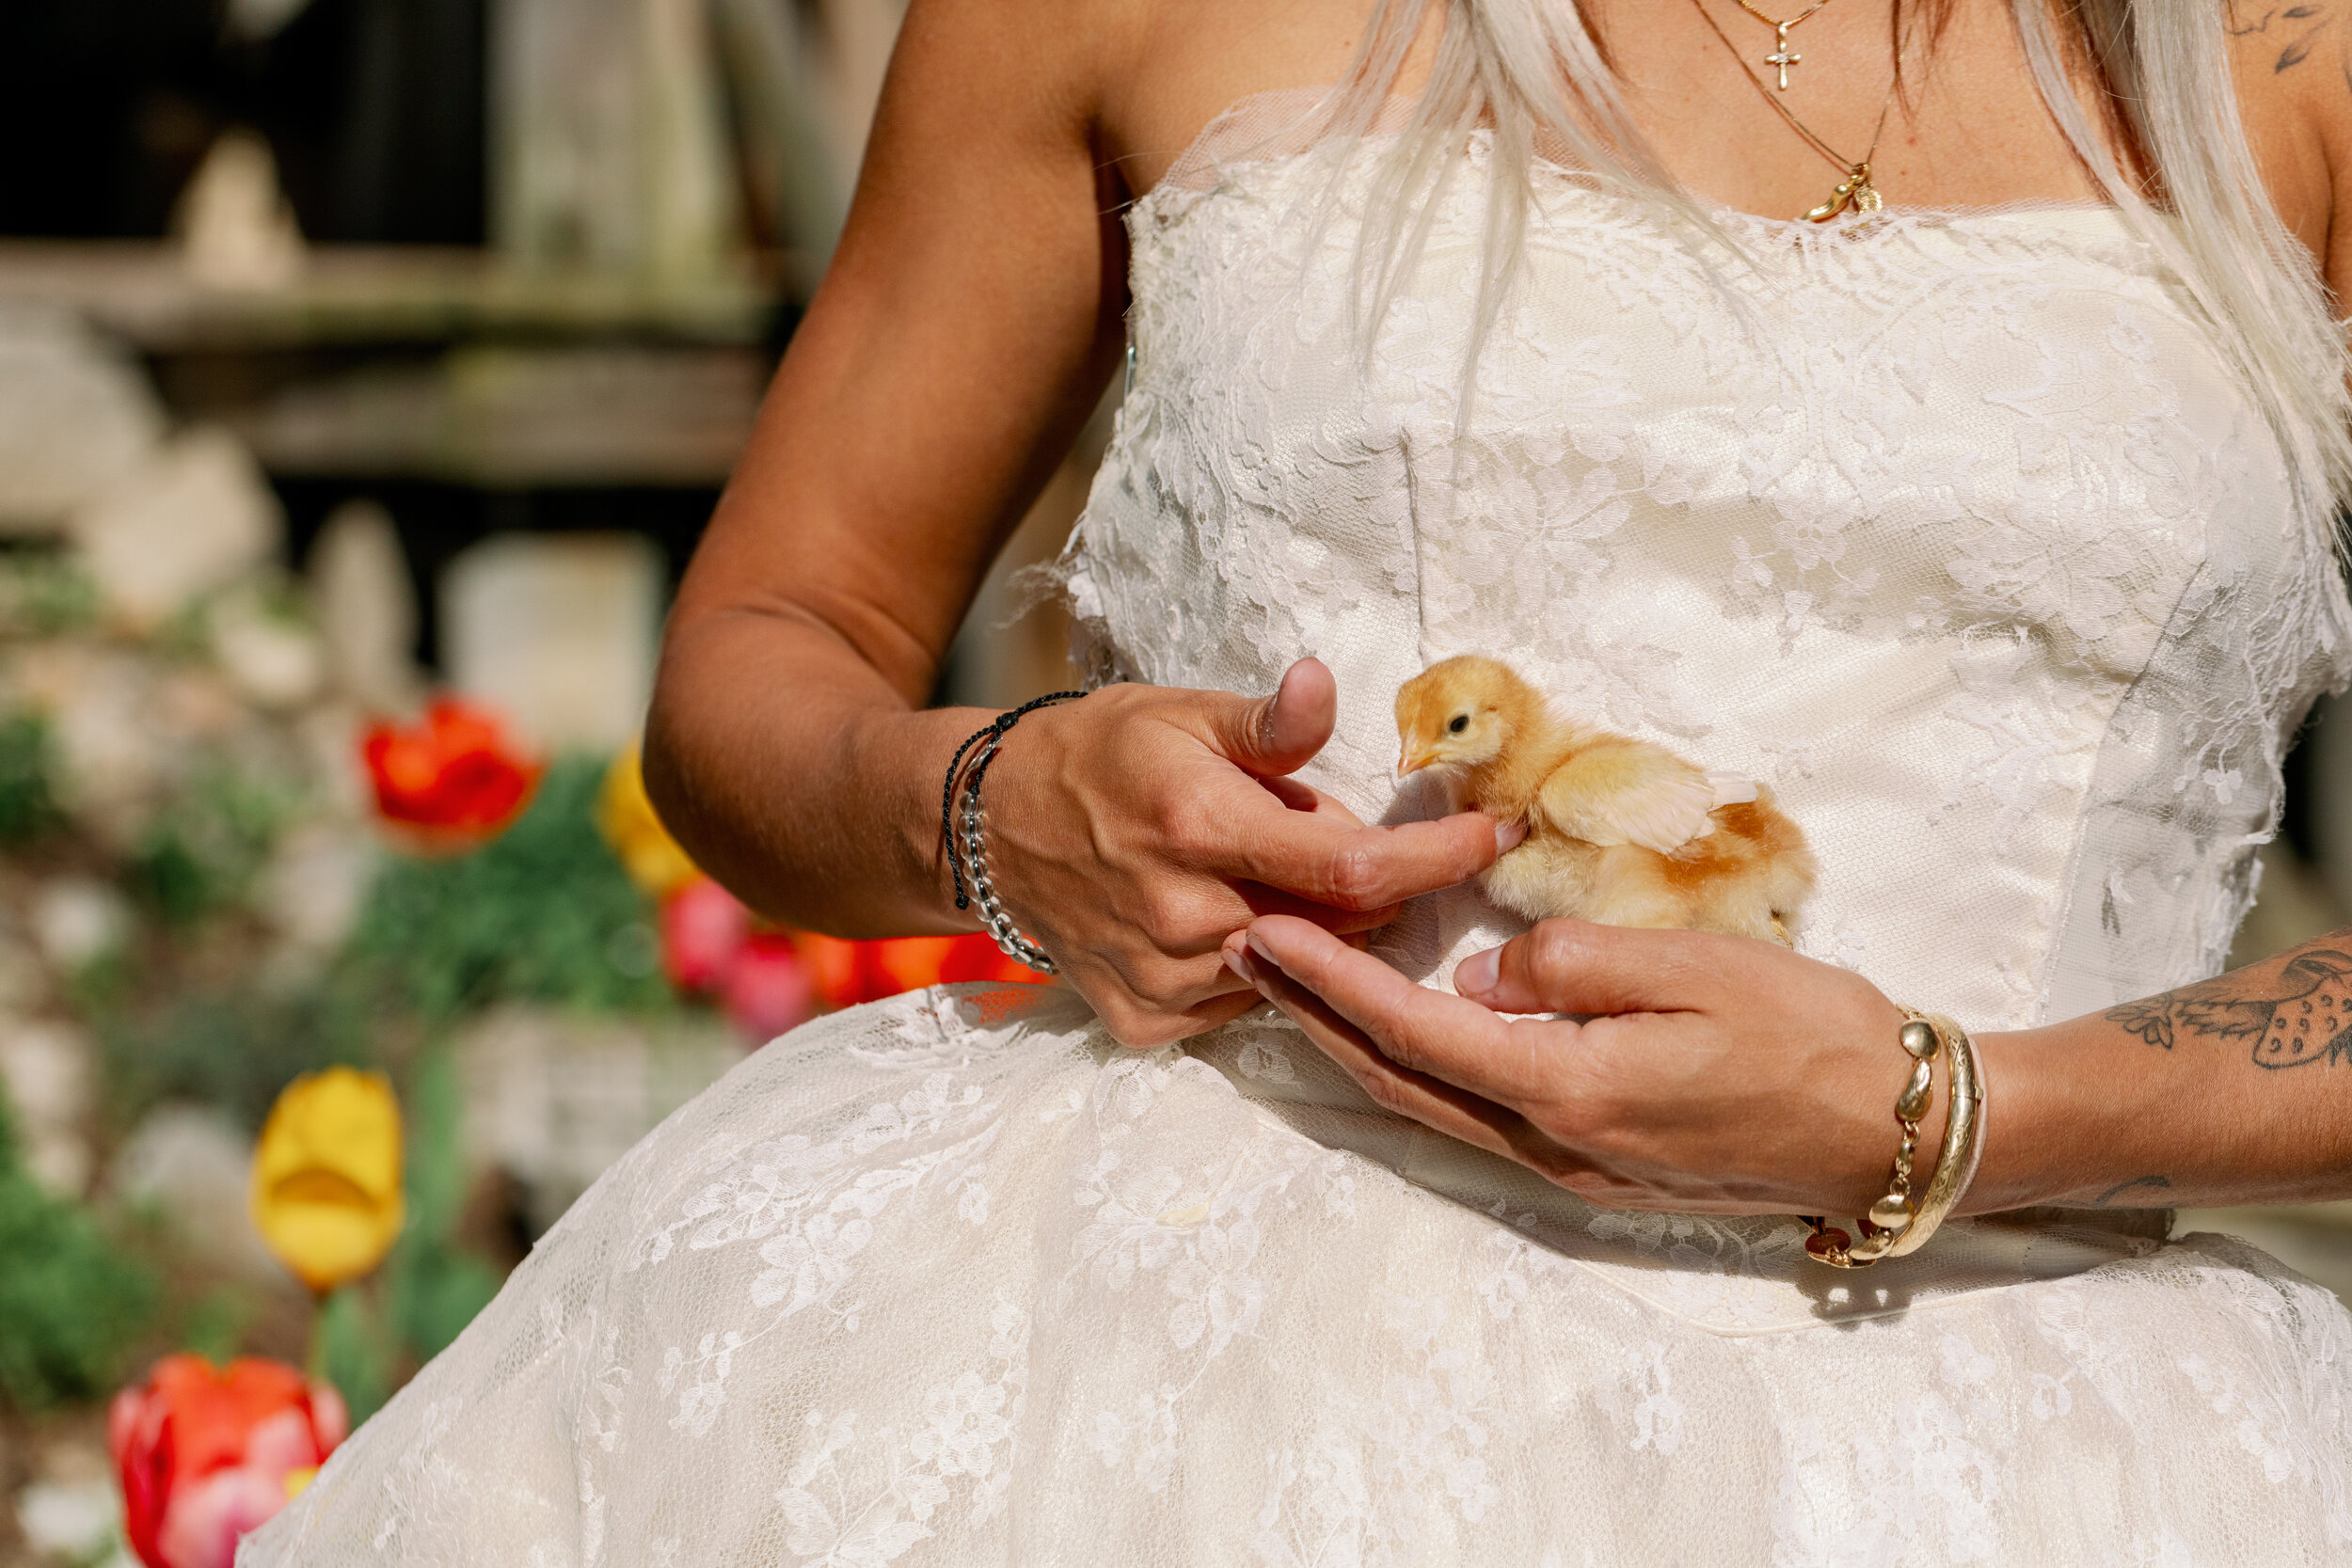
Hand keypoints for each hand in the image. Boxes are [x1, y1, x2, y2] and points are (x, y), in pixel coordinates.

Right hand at [978, 659, 1516, 1047]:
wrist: (989, 829)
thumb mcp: (1183, 714)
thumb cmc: (1098, 756)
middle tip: (1335, 839)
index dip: (1437, 859)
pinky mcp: (1145, 1022)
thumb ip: (1269, 723)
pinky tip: (1221, 919)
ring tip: (1259, 873)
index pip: (1356, 868)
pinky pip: (1244, 1004)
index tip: (1489, 838)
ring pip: (1299, 969)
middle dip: (1373, 885)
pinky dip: (1259, 964)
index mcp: (1201, 829)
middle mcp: (1185, 917)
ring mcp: (1164, 980)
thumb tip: (1323, 684)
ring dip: (1314, 927)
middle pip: (1342, 924)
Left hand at [1223, 914, 1924, 1215]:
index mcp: (1570, 1089)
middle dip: (1314, 1016)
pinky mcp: (1597, 1171)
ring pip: (1433, 1105)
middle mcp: (1553, 1145)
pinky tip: (1397, 1037)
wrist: (1898, 1133)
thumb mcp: (1696, 969)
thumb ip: (1573, 965)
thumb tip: (1486, 972)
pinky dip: (1417, 1070)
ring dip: (1355, 1047)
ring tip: (1293, 990)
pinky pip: (1478, 1116)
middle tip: (1242, 953)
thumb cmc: (1812, 1033)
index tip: (1266, 930)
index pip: (1416, 1028)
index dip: (1332, 980)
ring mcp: (1573, 1169)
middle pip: (1400, 1080)